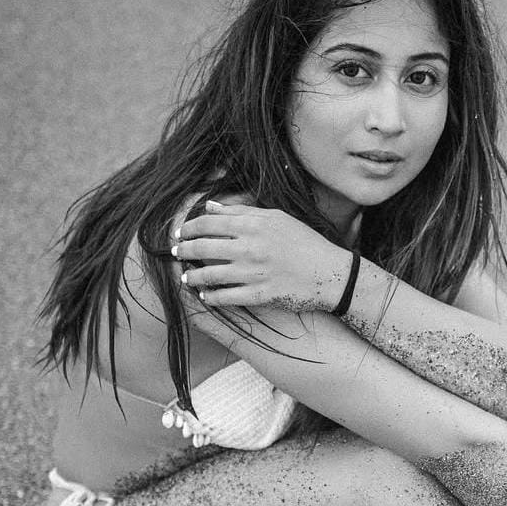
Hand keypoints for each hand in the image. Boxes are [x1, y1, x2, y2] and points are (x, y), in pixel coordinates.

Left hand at [171, 200, 347, 312]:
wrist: (330, 274)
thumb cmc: (305, 243)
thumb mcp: (277, 218)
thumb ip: (242, 212)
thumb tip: (210, 207)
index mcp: (254, 225)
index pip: (208, 223)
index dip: (188, 227)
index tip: (180, 233)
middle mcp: (251, 248)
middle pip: (203, 247)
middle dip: (183, 251)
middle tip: (175, 253)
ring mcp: (254, 273)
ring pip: (210, 275)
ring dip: (192, 276)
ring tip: (186, 277)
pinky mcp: (260, 295)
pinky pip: (226, 298)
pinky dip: (210, 297)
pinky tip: (204, 295)